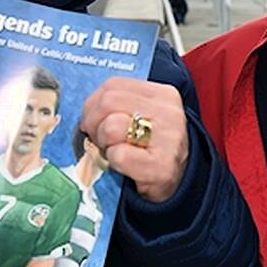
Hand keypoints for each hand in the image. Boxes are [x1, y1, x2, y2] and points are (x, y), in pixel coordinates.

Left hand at [81, 77, 188, 202]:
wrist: (178, 181)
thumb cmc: (154, 147)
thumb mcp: (145, 115)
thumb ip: (121, 104)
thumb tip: (88, 107)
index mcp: (164, 94)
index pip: (114, 85)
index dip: (93, 103)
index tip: (92, 119)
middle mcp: (169, 113)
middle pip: (108, 102)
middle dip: (93, 122)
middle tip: (97, 138)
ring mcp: (168, 139)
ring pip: (111, 126)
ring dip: (102, 142)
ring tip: (111, 150)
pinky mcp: (161, 165)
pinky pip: (118, 155)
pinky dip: (112, 161)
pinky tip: (123, 165)